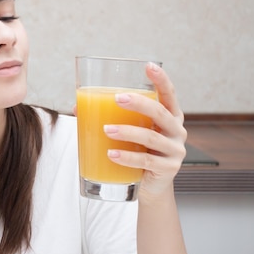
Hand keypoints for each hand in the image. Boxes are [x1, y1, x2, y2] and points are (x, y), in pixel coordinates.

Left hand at [103, 62, 186, 199]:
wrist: (150, 187)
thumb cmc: (138, 152)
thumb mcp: (129, 133)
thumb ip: (111, 118)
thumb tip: (77, 106)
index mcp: (169, 117)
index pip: (169, 94)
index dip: (161, 79)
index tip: (148, 66)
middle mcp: (177, 131)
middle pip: (160, 113)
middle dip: (138, 103)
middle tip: (116, 98)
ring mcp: (174, 151)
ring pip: (151, 138)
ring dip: (127, 132)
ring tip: (107, 130)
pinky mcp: (168, 170)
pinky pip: (147, 161)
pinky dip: (127, 157)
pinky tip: (111, 154)